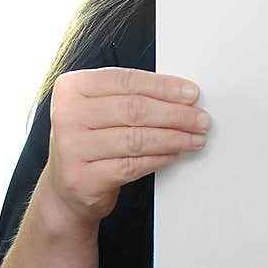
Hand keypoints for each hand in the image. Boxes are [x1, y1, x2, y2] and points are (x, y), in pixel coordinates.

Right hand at [45, 67, 210, 224]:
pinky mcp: (82, 179)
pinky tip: (174, 154)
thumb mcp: (101, 108)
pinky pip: (131, 165)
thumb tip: (182, 95)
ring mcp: (71, 149)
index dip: (164, 87)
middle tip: (200, 119)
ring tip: (195, 138)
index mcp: (72, 88)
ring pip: (136, 139)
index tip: (191, 93)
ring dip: (174, 138)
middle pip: (134, 109)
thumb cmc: (92, 139)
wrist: (67, 186)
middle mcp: (67, 116)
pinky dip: (159, 158)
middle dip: (176, 114)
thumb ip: (132, 95)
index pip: (126, 81)